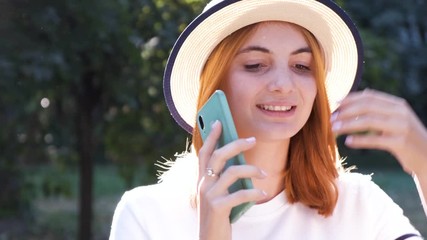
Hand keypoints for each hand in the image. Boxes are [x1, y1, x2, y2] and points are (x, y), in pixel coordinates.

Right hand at [197, 121, 266, 239]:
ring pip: (231, 172)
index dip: (211, 136)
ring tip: (264, 174)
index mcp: (202, 180)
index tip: (220, 121)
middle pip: (217, 156)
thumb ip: (222, 178)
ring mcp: (209, 196)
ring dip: (251, 170)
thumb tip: (239, 159)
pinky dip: (254, 193)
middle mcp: (202, 185)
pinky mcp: (217, 208)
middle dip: (236, 144)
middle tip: (253, 140)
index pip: (204, 152)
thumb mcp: (217, 194)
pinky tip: (263, 194)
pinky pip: (239, 194)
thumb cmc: (218, 215)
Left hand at [331, 89, 426, 174]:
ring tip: (333, 129)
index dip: (350, 99)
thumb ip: (379, 109)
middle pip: (367, 107)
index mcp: (398, 104)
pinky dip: (359, 140)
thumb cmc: (405, 138)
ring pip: (369, 121)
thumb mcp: (395, 119)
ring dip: (348, 125)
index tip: (334, 104)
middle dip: (346, 111)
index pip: (370, 96)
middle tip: (330, 118)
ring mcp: (402, 127)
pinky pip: (375, 140)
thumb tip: (356, 98)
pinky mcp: (401, 143)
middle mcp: (401, 113)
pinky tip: (347, 142)